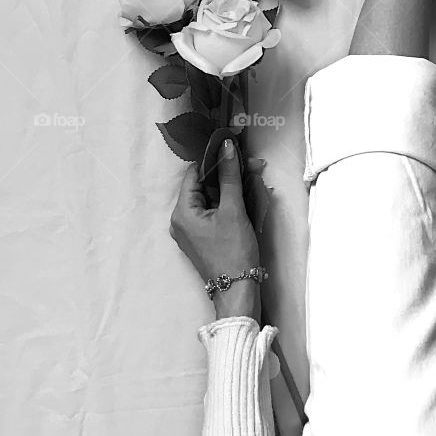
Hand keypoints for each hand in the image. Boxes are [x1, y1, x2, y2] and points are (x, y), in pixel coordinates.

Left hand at [170, 138, 261, 321]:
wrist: (238, 289)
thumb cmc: (233, 250)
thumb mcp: (233, 210)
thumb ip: (229, 176)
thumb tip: (226, 146)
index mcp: (182, 212)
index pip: (194, 173)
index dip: (214, 161)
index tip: (234, 152)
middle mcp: (181, 220)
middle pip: (203, 185)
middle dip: (228, 175)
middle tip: (252, 167)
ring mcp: (191, 230)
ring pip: (211, 198)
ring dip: (231, 188)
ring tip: (254, 181)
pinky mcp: (202, 237)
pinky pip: (213, 212)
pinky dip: (229, 203)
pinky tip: (248, 198)